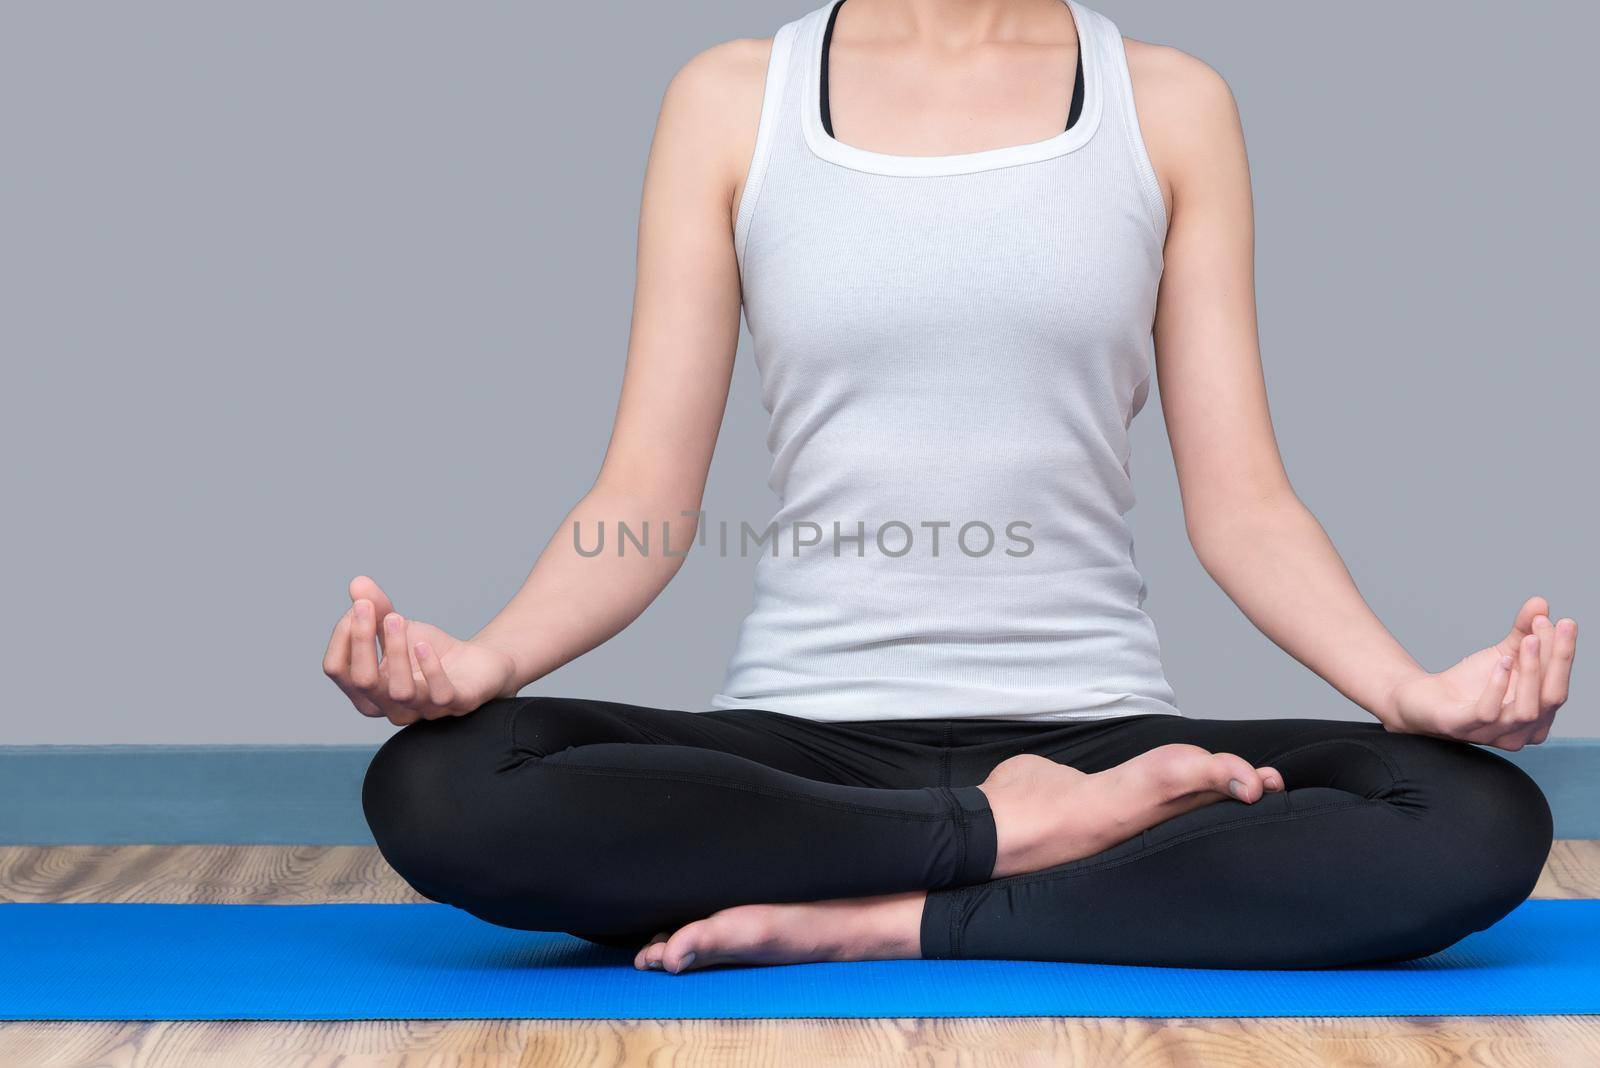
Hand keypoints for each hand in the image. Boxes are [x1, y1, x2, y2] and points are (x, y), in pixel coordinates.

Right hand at [322, 575, 518, 724]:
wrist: (475, 663)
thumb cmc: (428, 651)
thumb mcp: (398, 627)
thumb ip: (377, 609)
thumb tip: (357, 583)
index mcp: (367, 691)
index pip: (337, 669)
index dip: (342, 635)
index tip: (358, 606)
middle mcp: (390, 707)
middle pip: (363, 681)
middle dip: (362, 640)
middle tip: (368, 606)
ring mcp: (423, 709)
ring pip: (399, 691)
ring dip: (396, 651)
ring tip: (397, 619)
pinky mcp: (456, 704)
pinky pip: (439, 694)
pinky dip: (430, 669)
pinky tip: (424, 645)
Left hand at [1386, 596, 1577, 750]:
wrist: (1422, 697)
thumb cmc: (1469, 682)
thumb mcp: (1502, 653)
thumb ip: (1523, 632)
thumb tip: (1541, 603)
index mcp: (1537, 717)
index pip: (1559, 687)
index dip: (1563, 655)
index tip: (1564, 621)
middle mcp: (1521, 732)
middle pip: (1551, 699)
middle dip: (1555, 659)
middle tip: (1547, 624)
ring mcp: (1492, 734)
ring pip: (1526, 710)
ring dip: (1530, 671)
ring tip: (1527, 640)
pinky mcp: (1461, 728)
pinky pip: (1487, 713)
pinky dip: (1497, 686)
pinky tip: (1500, 662)